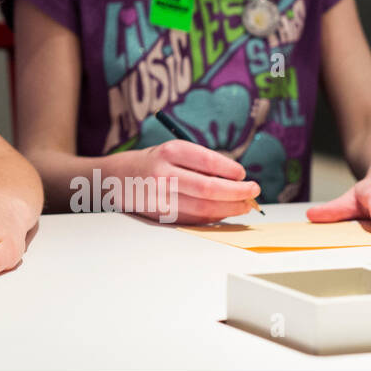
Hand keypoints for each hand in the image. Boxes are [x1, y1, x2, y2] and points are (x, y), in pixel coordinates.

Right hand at [122, 140, 260, 223]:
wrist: (116, 177)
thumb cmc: (152, 162)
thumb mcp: (172, 152)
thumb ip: (200, 164)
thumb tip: (236, 180)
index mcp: (169, 152)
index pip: (208, 162)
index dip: (231, 170)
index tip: (243, 174)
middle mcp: (163, 173)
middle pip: (209, 188)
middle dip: (238, 192)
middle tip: (254, 191)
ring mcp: (161, 197)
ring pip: (204, 207)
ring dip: (230, 208)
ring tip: (245, 205)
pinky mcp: (160, 215)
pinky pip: (194, 218)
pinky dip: (214, 216)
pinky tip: (224, 212)